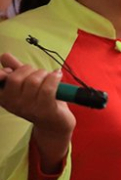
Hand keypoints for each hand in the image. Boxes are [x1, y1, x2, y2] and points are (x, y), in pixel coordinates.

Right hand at [0, 52, 75, 168]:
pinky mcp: (45, 110)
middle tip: (38, 74)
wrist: (55, 123)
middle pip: (16, 77)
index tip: (11, 71)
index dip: (3, 72)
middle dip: (29, 70)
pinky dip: (54, 78)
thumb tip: (4, 56)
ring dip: (44, 74)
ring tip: (49, 78)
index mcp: (3, 97)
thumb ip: (15, 69)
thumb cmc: (40, 100)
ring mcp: (28, 108)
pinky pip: (47, 88)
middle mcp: (12, 104)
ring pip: (33, 81)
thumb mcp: (25, 83)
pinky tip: (57, 76)